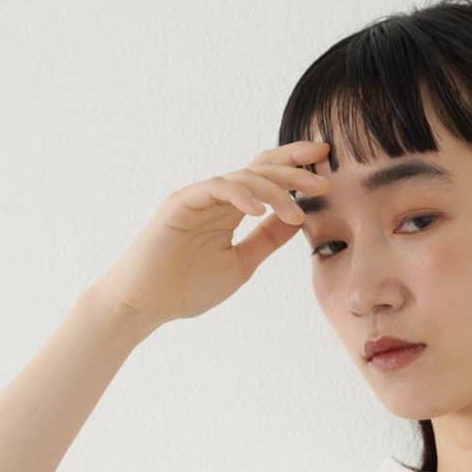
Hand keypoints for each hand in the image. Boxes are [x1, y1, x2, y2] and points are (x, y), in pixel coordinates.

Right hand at [90, 138, 330, 328]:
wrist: (146, 303)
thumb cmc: (187, 287)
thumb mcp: (242, 263)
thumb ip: (267, 240)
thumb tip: (297, 219)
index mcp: (231, 209)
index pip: (267, 179)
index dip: (295, 169)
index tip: (326, 169)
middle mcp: (217, 197)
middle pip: (260, 168)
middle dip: (293, 170)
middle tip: (323, 177)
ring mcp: (199, 196)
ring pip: (243, 178)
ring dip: (274, 190)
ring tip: (297, 209)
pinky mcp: (182, 202)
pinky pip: (216, 189)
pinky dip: (240, 196)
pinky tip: (260, 211)